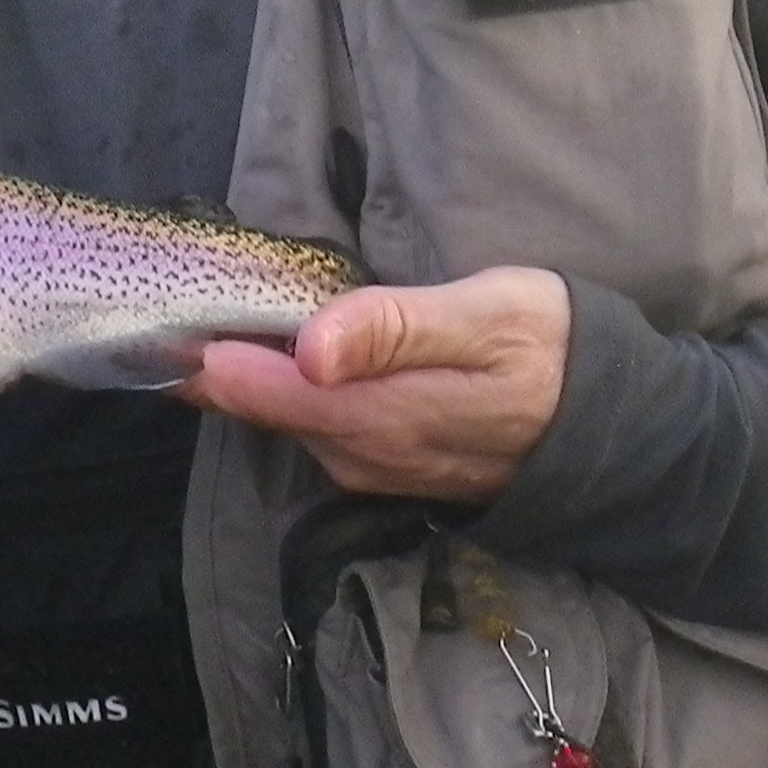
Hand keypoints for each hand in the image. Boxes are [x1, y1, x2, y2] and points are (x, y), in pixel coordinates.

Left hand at [184, 267, 570, 501]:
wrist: (615, 428)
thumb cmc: (551, 349)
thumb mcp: (482, 317)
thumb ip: (392, 329)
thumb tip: (306, 348)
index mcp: (374, 414)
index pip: (257, 388)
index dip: (200, 353)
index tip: (153, 311)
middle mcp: (359, 452)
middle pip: (259, 406)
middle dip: (211, 361)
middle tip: (162, 302)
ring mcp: (371, 465)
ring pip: (285, 417)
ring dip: (244, 377)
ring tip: (203, 318)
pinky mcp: (386, 464)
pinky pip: (313, 426)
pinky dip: (283, 391)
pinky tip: (273, 354)